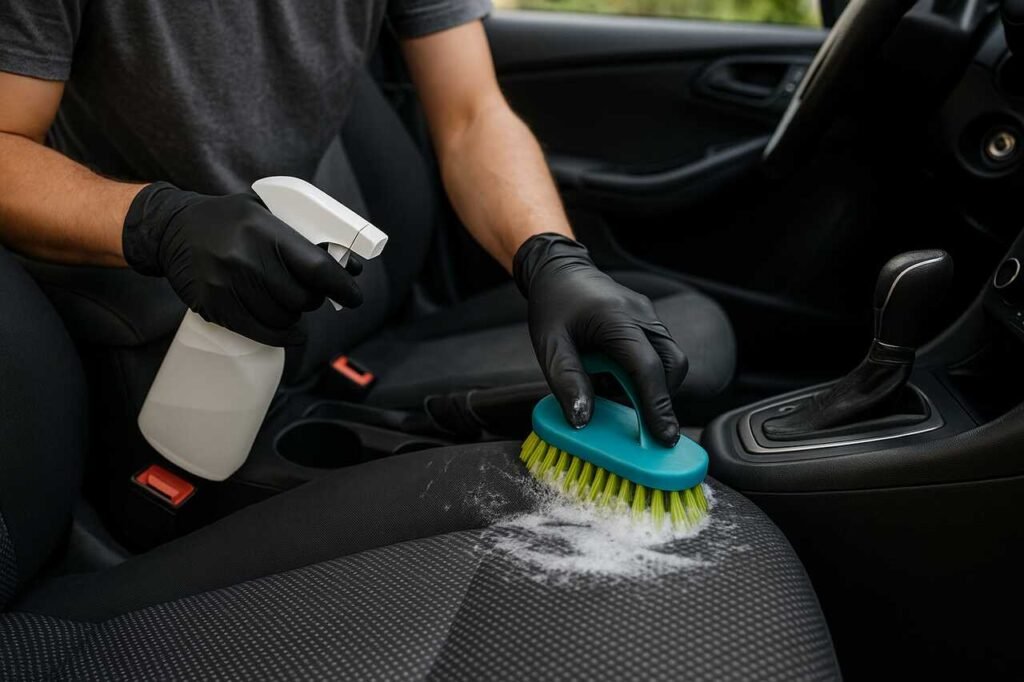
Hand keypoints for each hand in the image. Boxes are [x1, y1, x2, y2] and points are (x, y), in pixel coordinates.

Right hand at [123, 182, 361, 345]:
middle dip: (314, 299)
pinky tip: (289, 329)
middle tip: (310, 294)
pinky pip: (261, 332)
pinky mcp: (214, 305)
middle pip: (302, 297)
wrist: (171, 228)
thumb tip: (350, 266)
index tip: (353, 296)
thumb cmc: (229, 220)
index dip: (342, 286)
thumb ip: (304, 234)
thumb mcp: (264, 210)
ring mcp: (227, 284)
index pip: (316, 267)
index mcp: (264, 229)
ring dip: (295, 316)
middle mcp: (245, 257)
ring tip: (288, 303)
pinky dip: (282, 334)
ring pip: (284, 317)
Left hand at [514, 233, 687, 445]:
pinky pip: (659, 352)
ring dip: (651, 385)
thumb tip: (583, 419)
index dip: (657, 406)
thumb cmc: (553, 305)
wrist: (559, 270)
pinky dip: (645, 372)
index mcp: (617, 319)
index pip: (647, 368)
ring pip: (670, 360)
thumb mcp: (549, 346)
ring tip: (612, 388)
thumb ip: (567, 382)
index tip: (662, 436)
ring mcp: (649, 315)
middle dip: (661, 397)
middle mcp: (641, 315)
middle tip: (640, 422)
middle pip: (672, 365)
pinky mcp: (648, 320)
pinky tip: (614, 373)